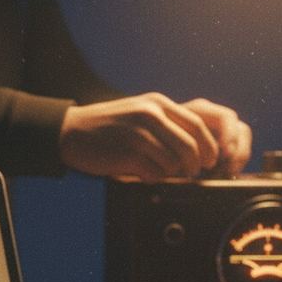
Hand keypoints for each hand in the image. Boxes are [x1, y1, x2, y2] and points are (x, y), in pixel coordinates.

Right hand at [59, 93, 250, 181]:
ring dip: (170, 174)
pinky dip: (152, 178)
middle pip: (191, 146)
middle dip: (195, 165)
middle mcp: (151, 115)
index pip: (197, 124)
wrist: (72, 132)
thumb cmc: (108, 127)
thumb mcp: (139, 112)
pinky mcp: (128, 153)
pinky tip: (141, 174)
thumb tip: (195, 146)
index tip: (209, 161)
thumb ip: (165, 122)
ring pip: (173, 163)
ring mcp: (139, 134)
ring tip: (158, 172)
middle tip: (191, 175)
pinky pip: (154, 173)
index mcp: (157, 103)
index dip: (208, 146)